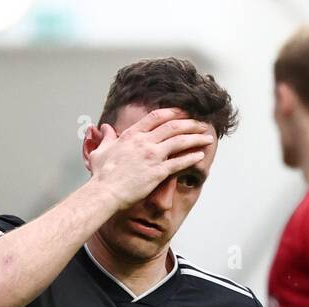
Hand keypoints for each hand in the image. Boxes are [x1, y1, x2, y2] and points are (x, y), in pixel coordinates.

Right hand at [88, 108, 213, 208]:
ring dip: (196, 138)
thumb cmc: (102, 175)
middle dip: (190, 123)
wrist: (105, 192)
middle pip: (173, 126)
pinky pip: (179, 162)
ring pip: (179, 141)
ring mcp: (152, 156)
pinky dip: (191, 158)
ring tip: (207, 137)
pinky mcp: (157, 172)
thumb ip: (106, 137)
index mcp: (132, 134)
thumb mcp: (101, 151)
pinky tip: (201, 156)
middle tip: (202, 123)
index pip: (157, 117)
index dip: (173, 113)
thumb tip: (104, 128)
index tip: (183, 113)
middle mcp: (145, 142)